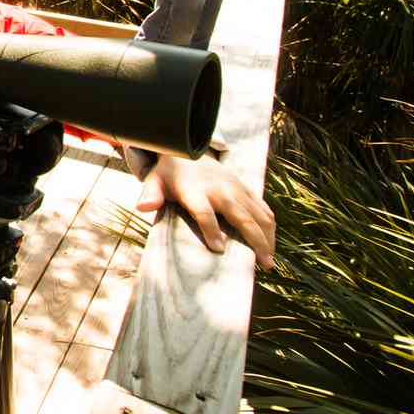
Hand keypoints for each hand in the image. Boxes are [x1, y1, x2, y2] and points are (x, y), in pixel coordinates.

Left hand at [139, 153, 275, 267]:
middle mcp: (220, 190)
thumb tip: (142, 207)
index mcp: (196, 191)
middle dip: (255, 240)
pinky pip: (263, 208)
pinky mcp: (246, 188)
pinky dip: (270, 226)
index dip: (210, 230)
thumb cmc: (170, 174)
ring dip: (268, 237)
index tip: (218, 250)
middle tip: (263, 264)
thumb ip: (150, 194)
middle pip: (242, 216)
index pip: (204, 212)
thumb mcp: (155, 181)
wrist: (189, 150)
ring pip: (259, 214)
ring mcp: (236, 189)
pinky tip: (271, 244)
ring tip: (269, 261)